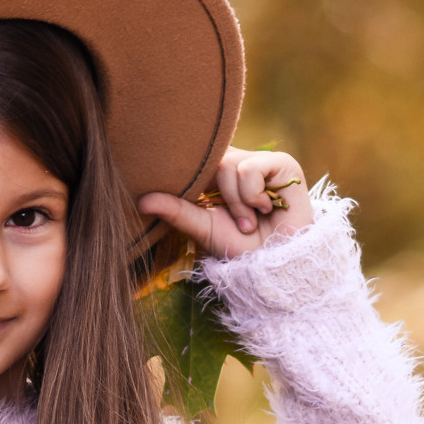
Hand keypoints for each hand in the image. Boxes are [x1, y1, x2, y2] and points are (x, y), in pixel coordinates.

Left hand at [136, 147, 311, 259]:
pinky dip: (254, 196)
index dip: (196, 175)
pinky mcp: (283, 165)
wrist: (277, 264)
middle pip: (213, 161)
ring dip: (238, 202)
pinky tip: (269, 209)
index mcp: (219, 176)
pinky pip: (250, 168)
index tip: (203, 201)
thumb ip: (175, 210)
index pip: (200, 159)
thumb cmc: (241, 250)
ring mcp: (261, 163)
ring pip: (229, 165)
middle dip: (220, 197)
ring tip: (252, 221)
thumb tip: (139, 201)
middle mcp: (239, 164)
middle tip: (239, 222)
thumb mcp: (203, 228)